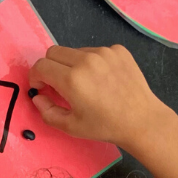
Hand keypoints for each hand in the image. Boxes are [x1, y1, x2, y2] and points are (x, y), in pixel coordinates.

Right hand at [28, 44, 173, 149]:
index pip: (41, 66)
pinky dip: (93, 63)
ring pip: (75, 51)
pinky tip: (104, 80)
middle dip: (50, 67)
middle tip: (59, 85)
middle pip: (54, 52)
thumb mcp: (71, 126)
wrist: (141, 120)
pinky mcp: (118, 50)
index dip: (36, 77)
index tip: (41, 87)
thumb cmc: (105, 126)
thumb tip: (38, 97)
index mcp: (72, 79)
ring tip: (86, 84)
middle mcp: (86, 60)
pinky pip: (96, 51)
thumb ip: (47, 111)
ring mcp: (104, 52)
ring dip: (72, 64)